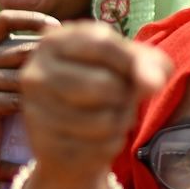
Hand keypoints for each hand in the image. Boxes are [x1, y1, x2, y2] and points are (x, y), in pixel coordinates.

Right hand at [0, 10, 58, 175]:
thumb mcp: (4, 76)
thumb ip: (20, 56)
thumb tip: (61, 33)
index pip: (5, 20)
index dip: (33, 19)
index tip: (58, 27)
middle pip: (21, 49)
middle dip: (49, 62)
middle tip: (74, 73)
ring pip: (23, 77)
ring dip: (46, 89)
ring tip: (67, 96)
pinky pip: (18, 99)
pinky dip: (37, 107)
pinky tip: (51, 114)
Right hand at [20, 22, 172, 183]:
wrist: (68, 133)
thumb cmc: (101, 86)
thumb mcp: (123, 64)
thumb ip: (146, 63)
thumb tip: (154, 83)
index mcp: (53, 42)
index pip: (103, 44)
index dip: (133, 63)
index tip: (151, 79)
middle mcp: (36, 73)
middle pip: (106, 84)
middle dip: (126, 96)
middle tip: (122, 98)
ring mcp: (35, 110)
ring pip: (105, 120)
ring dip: (122, 122)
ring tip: (113, 117)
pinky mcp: (44, 144)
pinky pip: (98, 147)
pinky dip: (111, 145)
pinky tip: (99, 139)